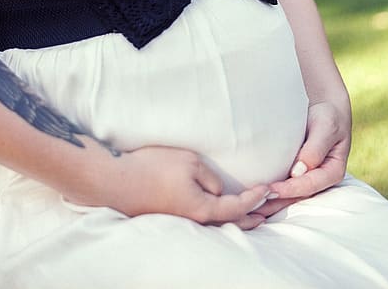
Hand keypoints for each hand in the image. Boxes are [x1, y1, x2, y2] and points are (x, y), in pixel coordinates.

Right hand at [70, 144, 273, 229]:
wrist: (116, 181)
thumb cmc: (153, 168)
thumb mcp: (189, 162)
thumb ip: (210, 177)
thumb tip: (218, 189)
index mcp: (202, 208)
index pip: (236, 206)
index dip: (255, 198)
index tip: (268, 188)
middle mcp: (194, 220)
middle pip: (231, 224)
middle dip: (253, 217)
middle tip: (271, 211)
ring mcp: (181, 221)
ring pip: (217, 224)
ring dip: (238, 220)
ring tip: (255, 218)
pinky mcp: (171, 216)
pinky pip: (203, 220)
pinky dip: (220, 217)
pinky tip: (221, 213)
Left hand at [251, 101, 350, 218]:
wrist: (324, 108)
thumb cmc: (327, 115)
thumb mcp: (326, 126)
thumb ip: (315, 148)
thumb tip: (299, 171)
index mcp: (332, 172)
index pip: (309, 186)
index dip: (290, 190)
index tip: (270, 190)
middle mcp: (320, 180)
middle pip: (297, 197)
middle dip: (276, 202)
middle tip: (253, 204)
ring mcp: (307, 178)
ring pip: (288, 197)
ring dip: (270, 202)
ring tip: (249, 206)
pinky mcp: (295, 174)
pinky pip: (283, 185)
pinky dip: (269, 192)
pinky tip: (253, 195)